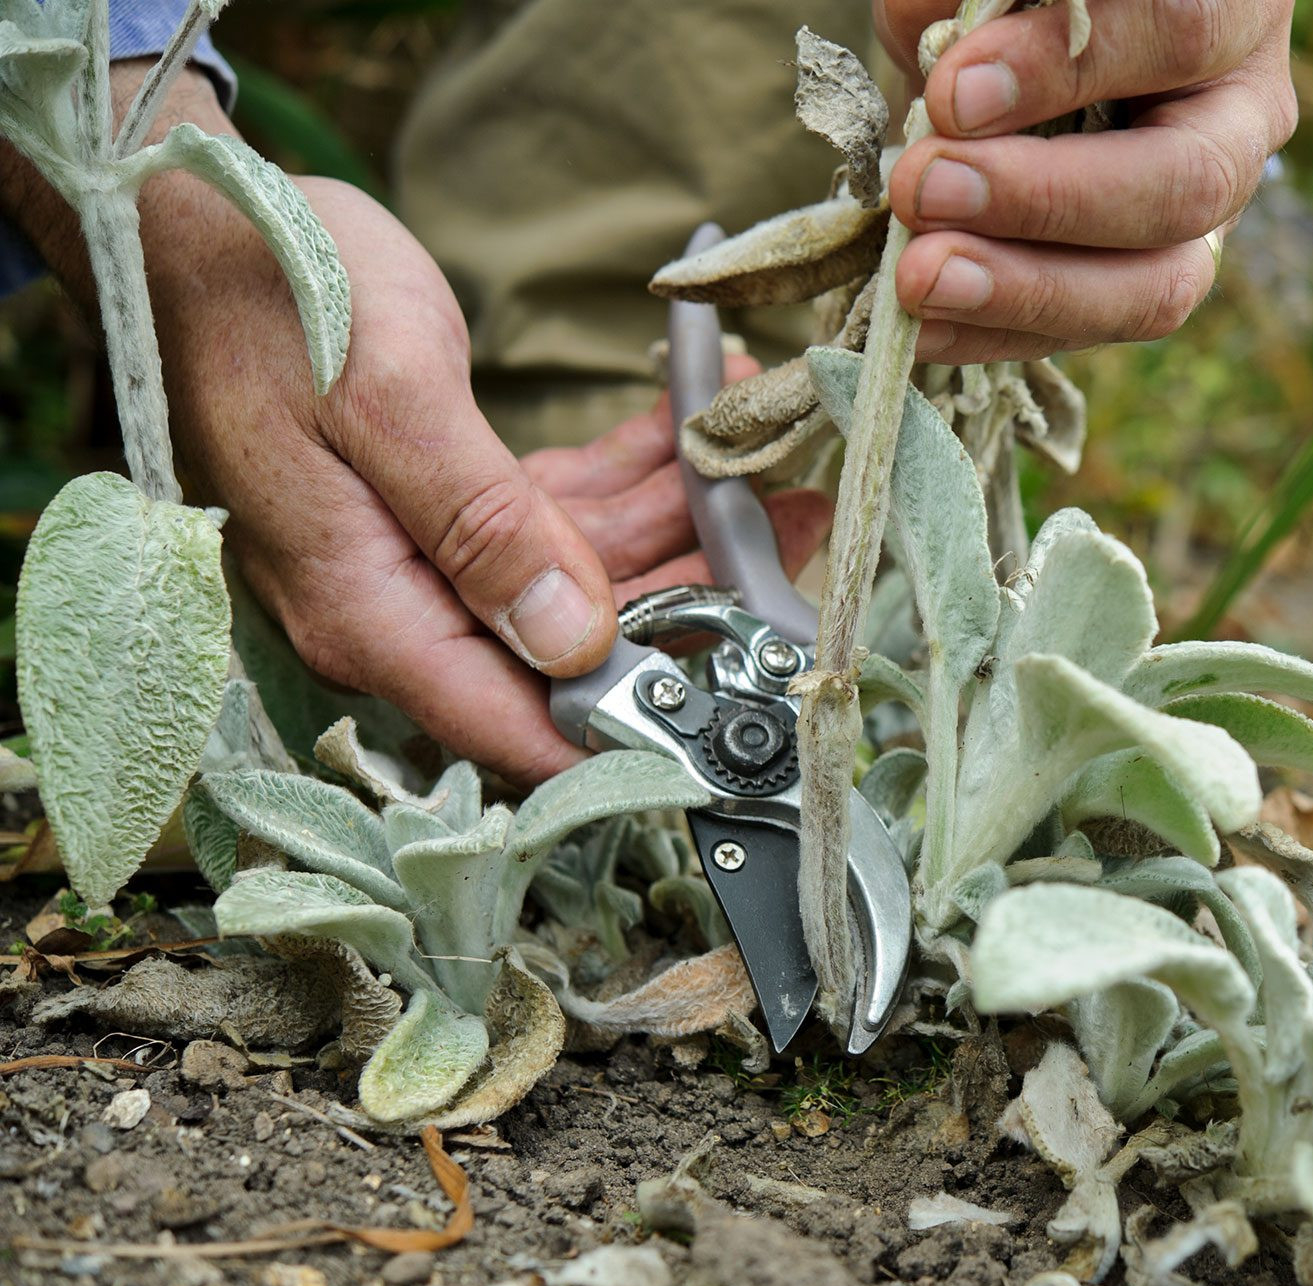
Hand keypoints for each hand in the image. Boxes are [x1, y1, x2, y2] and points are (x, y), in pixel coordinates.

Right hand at [49, 72, 830, 785]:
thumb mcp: (389, 403)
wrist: (202, 219)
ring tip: (784, 467)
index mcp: (373, 611)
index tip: (741, 714)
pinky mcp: (449, 501)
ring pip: (586, 570)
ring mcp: (426, 556)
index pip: (517, 723)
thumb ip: (482, 529)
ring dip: (685, 518)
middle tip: (804, 533)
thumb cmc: (276, 296)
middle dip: (699, 594)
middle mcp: (404, 605)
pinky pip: (562, 511)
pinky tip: (701, 421)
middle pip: (579, 645)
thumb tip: (572, 640)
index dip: (633, 733)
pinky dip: (634, 469)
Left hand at [875, 0, 1298, 363]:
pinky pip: (1090, 331)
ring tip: (918, 278)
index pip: (1179, 31)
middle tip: (925, 188)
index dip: (1064, 70)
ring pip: (1158, 286)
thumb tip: (949, 77)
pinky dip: (995, 333)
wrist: (1022, 52)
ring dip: (1027, 290)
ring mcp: (1209, 218)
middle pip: (1186, 182)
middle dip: (1045, 199)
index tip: (953, 94)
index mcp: (1227, 7)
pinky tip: (918, 324)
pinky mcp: (1148, 285)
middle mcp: (1242, 116)